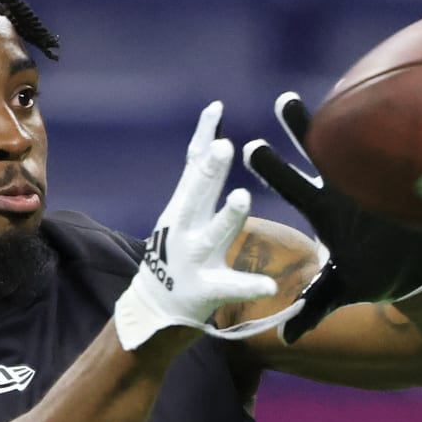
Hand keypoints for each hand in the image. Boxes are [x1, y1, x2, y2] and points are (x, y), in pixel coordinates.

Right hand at [112, 102, 279, 350]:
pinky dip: (248, 286)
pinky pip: (231, 288)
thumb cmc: (175, 255)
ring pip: (213, 234)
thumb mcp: (180, 213)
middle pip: (197, 193)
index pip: (193, 165)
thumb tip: (212, 138)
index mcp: (181, 208)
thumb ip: (197, 181)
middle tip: (224, 145)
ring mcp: (193, 259)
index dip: (204, 137)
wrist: (152, 311)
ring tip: (242, 198)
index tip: (217, 109)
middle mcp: (183, 228)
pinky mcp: (205, 290)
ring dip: (226, 216)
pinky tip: (268, 286)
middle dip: (209, 170)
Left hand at [242, 92, 421, 344]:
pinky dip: (402, 132)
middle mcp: (347, 188)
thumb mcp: (344, 289)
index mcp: (326, 210)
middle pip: (321, 153)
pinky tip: (399, 99)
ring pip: (359, 144)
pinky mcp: (406, 180)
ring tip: (340, 90)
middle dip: (304, 128)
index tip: (250, 144)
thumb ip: (315, 307)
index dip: (273, 166)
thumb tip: (284, 342)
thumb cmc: (379, 275)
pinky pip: (402, 152)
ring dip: (350, 121)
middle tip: (284, 99)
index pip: (293, 184)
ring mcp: (377, 181)